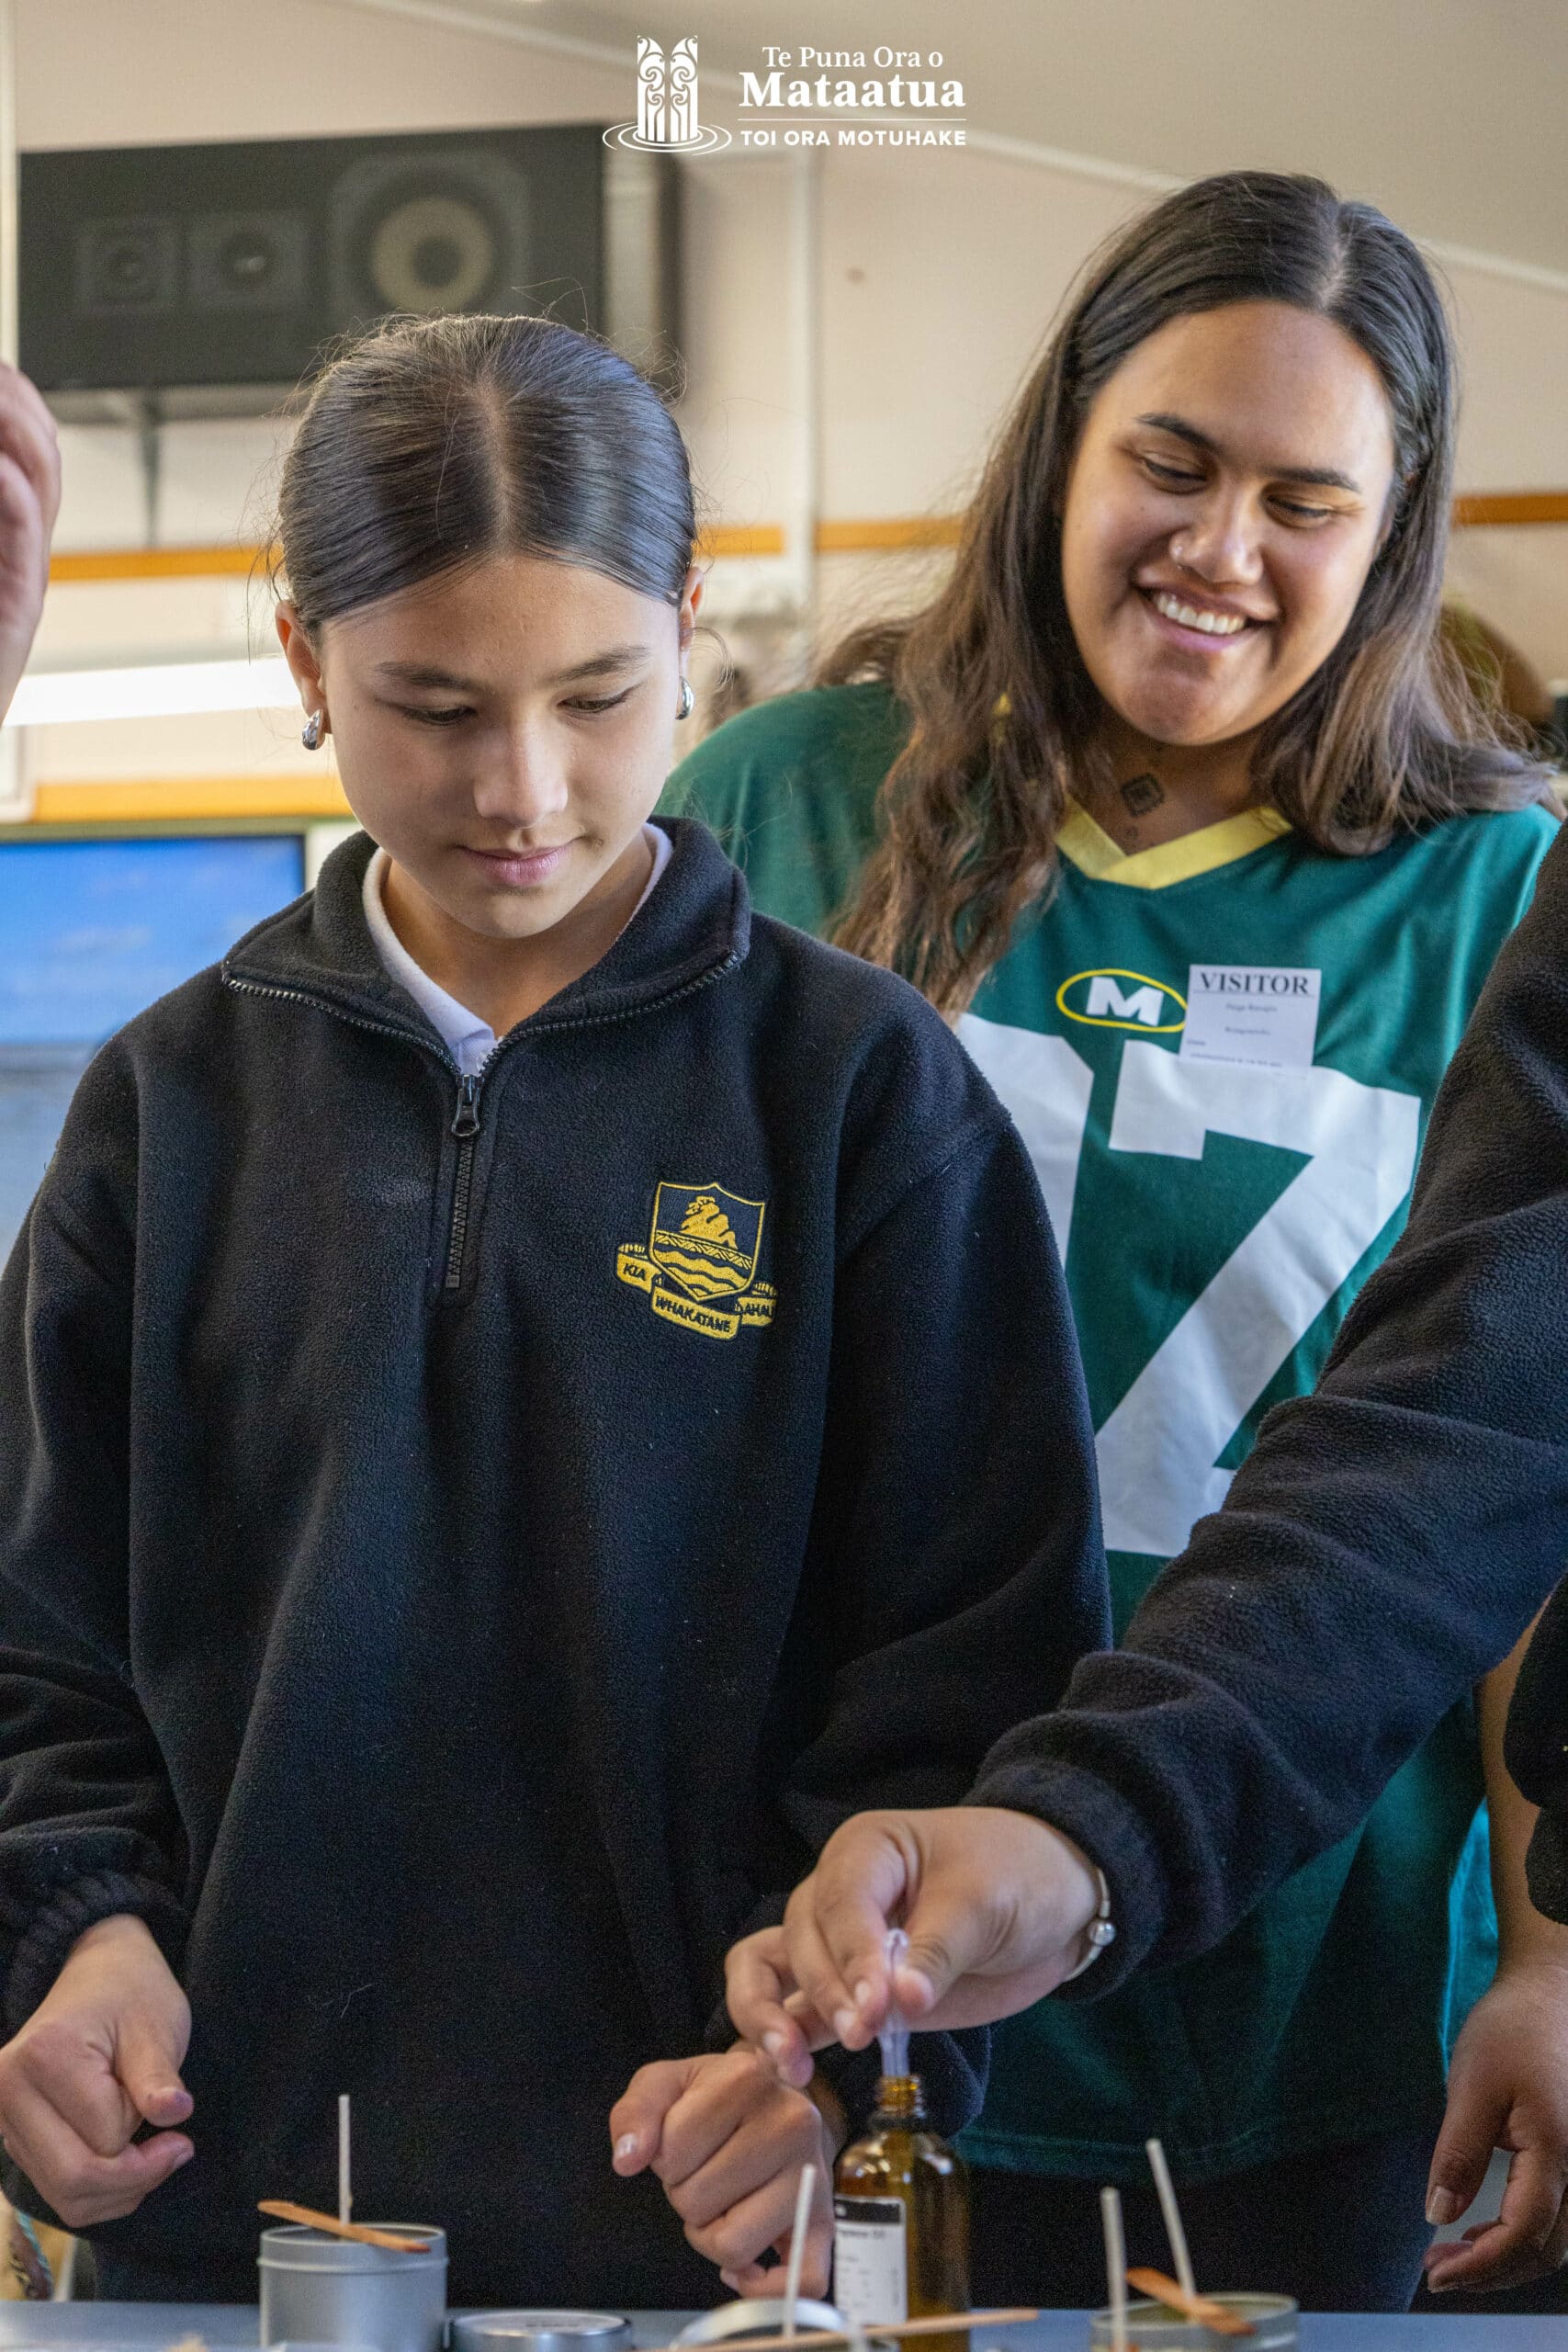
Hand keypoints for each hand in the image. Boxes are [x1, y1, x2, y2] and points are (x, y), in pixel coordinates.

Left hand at [0, 364, 58, 720]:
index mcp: (3, 538)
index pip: (26, 447)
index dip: (13, 396)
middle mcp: (20, 552)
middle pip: (44, 450)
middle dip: (17, 397)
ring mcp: (22, 579)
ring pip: (45, 480)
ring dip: (16, 426)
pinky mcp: (18, 610)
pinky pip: (25, 532)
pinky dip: (10, 486)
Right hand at [0, 1913, 193, 2225]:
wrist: (98, 1973)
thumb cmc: (132, 1993)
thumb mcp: (156, 2025)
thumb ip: (159, 2076)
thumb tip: (176, 2113)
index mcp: (45, 2055)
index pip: (104, 2139)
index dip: (147, 2133)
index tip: (175, 2106)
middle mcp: (8, 2091)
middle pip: (73, 2180)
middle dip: (134, 2178)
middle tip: (176, 2149)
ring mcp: (3, 2117)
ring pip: (63, 2196)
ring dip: (117, 2191)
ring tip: (152, 2153)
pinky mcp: (13, 2136)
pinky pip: (56, 2190)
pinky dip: (98, 2191)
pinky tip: (126, 2161)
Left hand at [610, 2045, 838, 2294]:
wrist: (772, 2099)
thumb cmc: (715, 2095)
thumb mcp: (666, 2084)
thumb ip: (635, 2112)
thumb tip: (628, 2159)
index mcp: (748, 2079)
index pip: (672, 2153)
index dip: (664, 2157)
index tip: (684, 2139)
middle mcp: (793, 2122)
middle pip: (698, 2203)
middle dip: (687, 2195)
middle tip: (706, 2169)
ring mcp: (813, 2177)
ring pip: (734, 2245)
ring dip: (712, 2234)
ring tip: (724, 2200)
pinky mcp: (825, 2223)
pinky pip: (800, 2280)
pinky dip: (762, 2287)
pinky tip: (744, 2264)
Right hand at [725, 1806, 1099, 2088]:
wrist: (1055, 1903)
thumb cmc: (1018, 1876)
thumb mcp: (985, 1902)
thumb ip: (938, 1950)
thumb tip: (901, 2001)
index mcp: (867, 1851)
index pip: (840, 1902)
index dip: (852, 1955)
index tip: (874, 2007)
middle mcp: (838, 1892)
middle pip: (800, 1938)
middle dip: (825, 1990)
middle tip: (863, 2034)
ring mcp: (840, 1945)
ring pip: (773, 1969)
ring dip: (770, 2014)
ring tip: (790, 2063)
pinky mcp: (851, 1993)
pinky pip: (799, 2009)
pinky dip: (784, 2037)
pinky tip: (786, 2073)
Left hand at [1423, 1959, 1567, 2292]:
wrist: (1550, 1996)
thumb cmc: (1511, 2032)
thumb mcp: (1472, 2086)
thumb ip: (1459, 2153)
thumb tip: (1438, 2215)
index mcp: (1556, 2153)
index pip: (1521, 2236)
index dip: (1478, 2266)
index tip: (1434, 2275)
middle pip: (1543, 2251)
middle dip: (1490, 2271)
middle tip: (1436, 2268)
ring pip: (1556, 2242)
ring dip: (1507, 2259)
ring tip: (1454, 2254)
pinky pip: (1558, 2219)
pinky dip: (1524, 2237)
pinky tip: (1485, 2229)